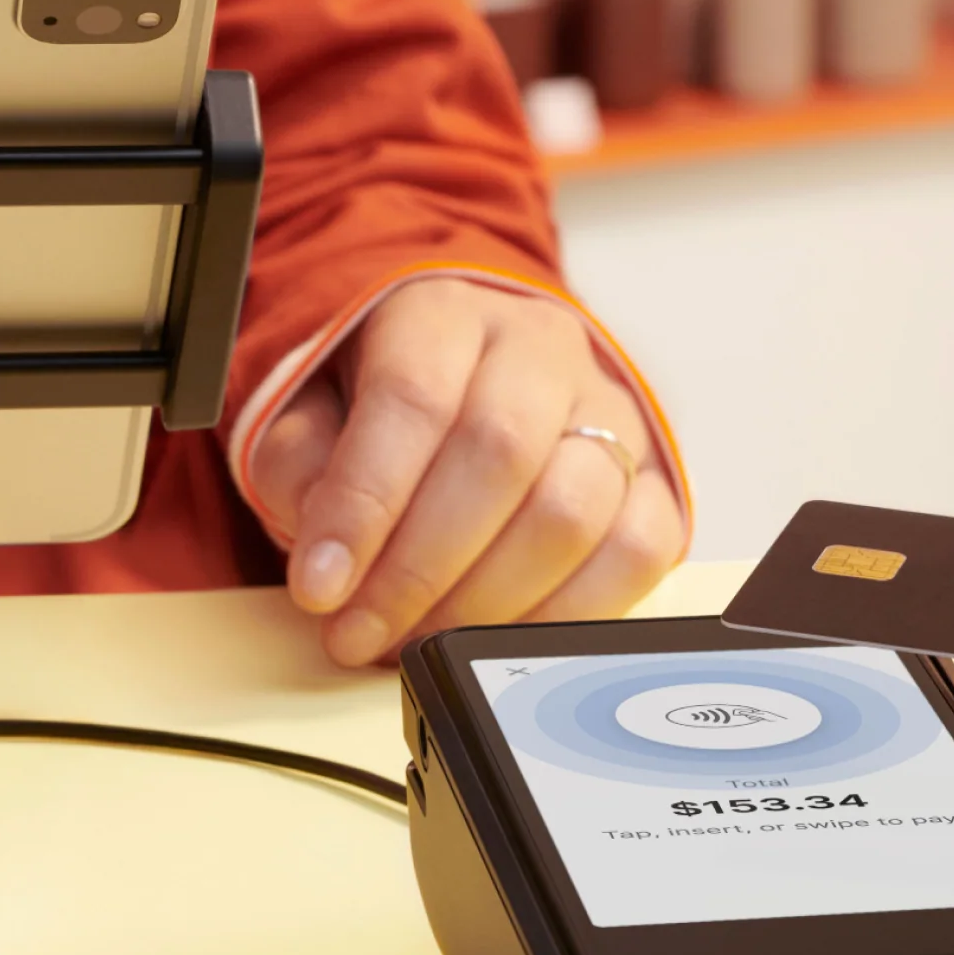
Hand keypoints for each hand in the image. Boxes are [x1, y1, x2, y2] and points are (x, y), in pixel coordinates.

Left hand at [246, 277, 684, 667]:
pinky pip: (637, 553)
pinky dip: (566, 614)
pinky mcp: (654, 479)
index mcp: (447, 314)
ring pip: (571, 511)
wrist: (477, 379)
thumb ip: (299, 466)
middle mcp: (541, 350)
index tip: (319, 587)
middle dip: (419, 567)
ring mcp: (612, 412)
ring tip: (420, 640)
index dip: (364, 503)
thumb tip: (327, 551)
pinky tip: (500, 637)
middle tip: (361, 633)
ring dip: (485, 601)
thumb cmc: (390, 405)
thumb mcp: (312, 411)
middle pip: (500, 453)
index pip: (414, 396)